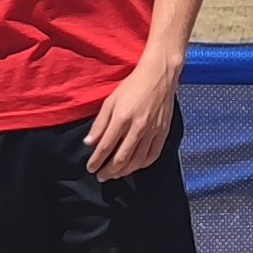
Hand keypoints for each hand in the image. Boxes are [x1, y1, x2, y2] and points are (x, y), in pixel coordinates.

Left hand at [84, 57, 180, 181]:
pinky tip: (134, 167)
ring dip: (124, 171)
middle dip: (109, 170)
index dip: (96, 160)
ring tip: (115, 175)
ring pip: (137, 160)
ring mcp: (153, 131)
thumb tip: (89, 143)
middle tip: (101, 176)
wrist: (159, 76)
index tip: (91, 168)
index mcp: (122, 117)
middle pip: (121, 157)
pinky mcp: (163, 132)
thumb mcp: (110, 101)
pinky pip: (153, 155)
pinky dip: (142, 165)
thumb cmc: (132, 86)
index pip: (106, 146)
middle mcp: (138, 127)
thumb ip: (100, 123)